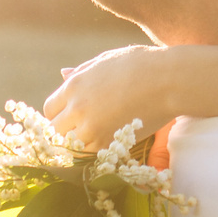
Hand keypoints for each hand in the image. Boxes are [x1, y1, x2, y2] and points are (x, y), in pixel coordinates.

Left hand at [42, 44, 179, 151]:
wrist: (168, 80)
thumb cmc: (139, 65)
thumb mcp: (105, 61)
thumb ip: (82, 72)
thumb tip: (63, 74)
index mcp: (74, 85)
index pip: (49, 110)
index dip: (59, 114)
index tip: (70, 116)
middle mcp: (78, 108)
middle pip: (55, 131)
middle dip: (65, 131)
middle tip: (81, 129)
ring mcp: (92, 128)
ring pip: (70, 147)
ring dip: (78, 144)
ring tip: (94, 137)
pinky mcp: (108, 142)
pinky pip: (89, 155)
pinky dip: (94, 152)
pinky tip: (105, 141)